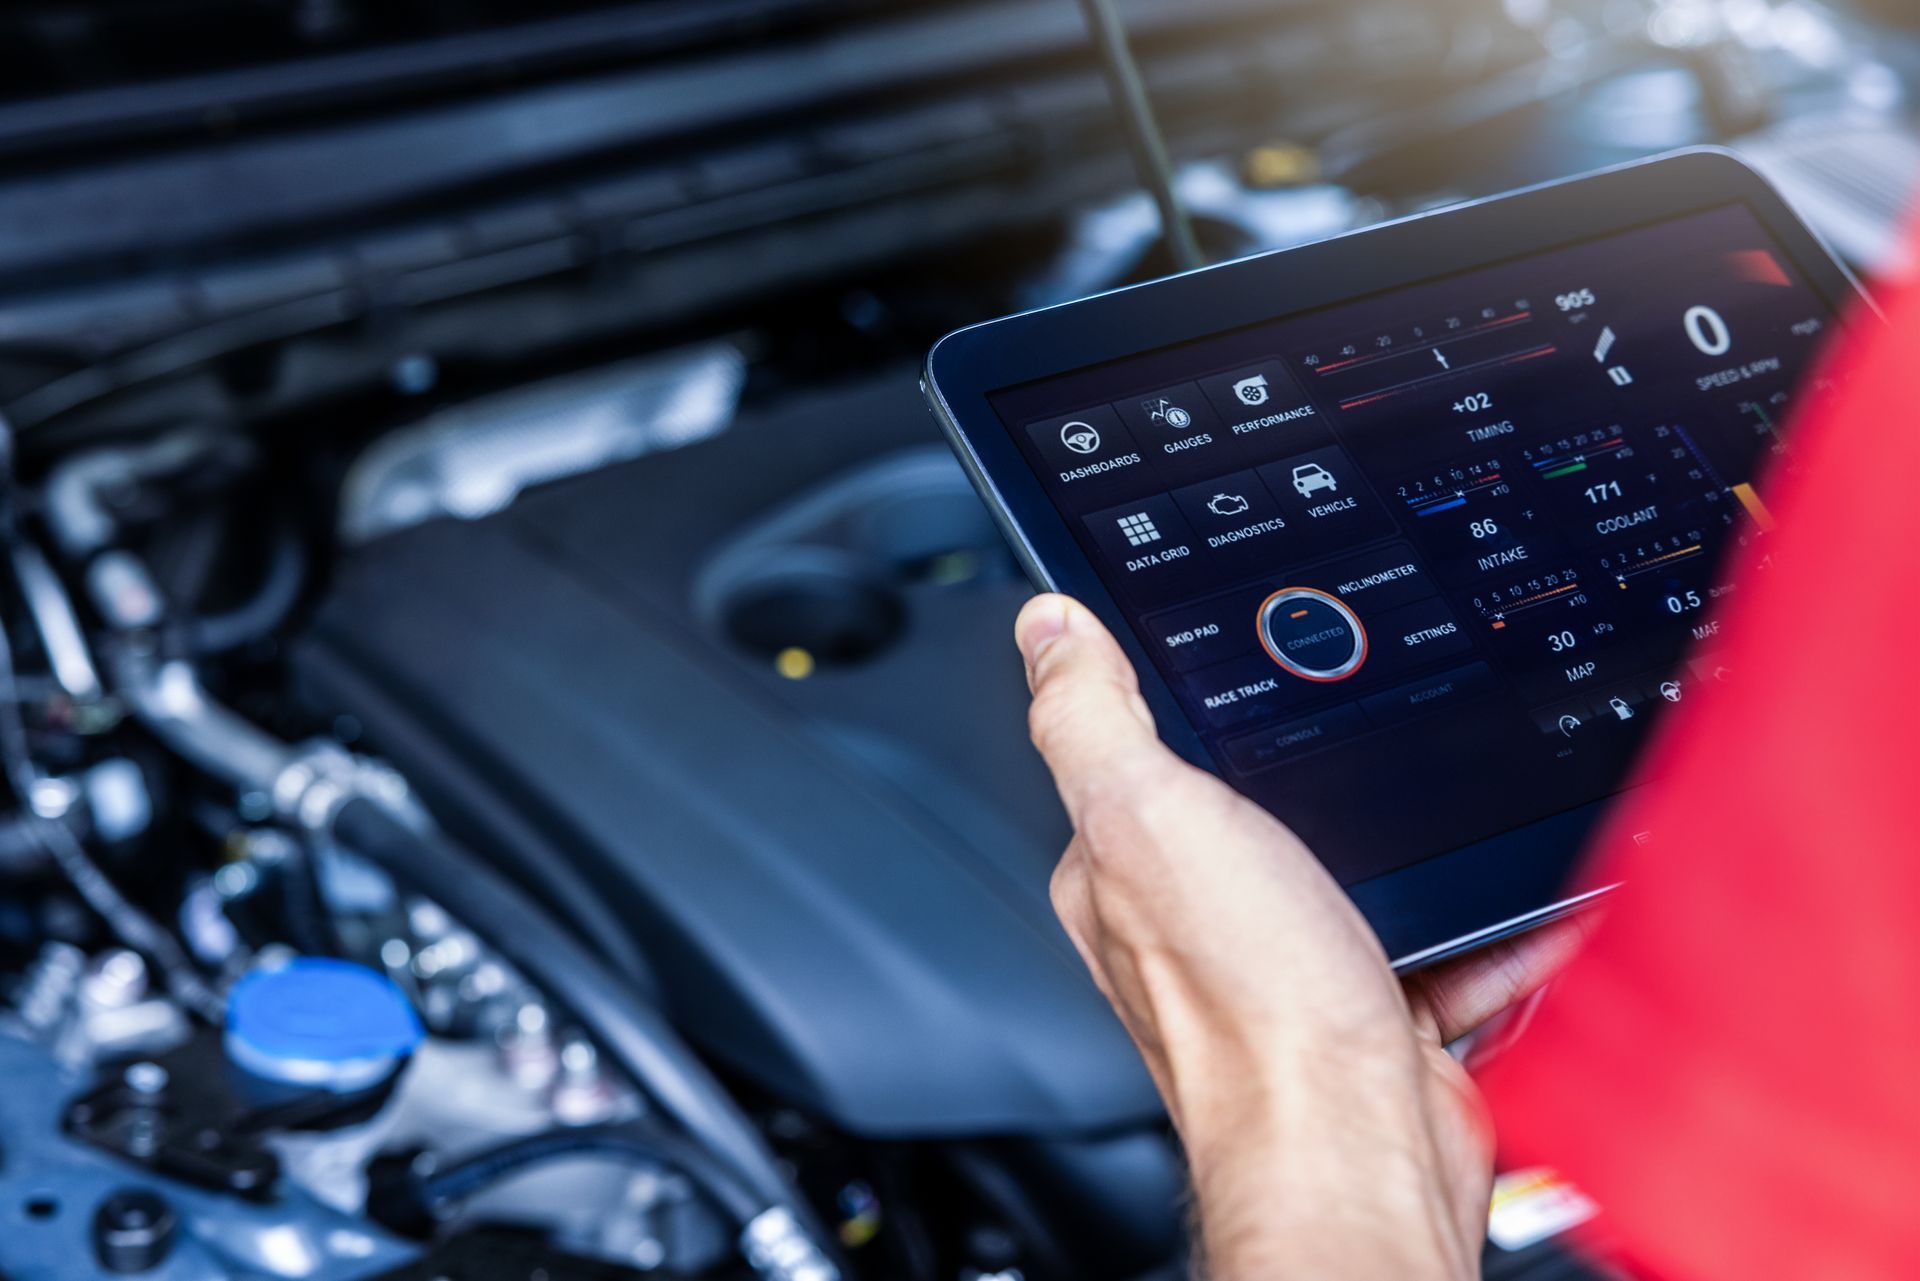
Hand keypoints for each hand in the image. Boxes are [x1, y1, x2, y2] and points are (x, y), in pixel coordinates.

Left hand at [1015, 593, 1591, 1280]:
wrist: (1357, 1146)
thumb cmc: (1245, 1006)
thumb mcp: (1144, 812)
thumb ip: (1090, 714)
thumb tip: (1047, 626)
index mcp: (1120, 869)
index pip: (1128, 761)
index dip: (1174, 708)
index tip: (1235, 663)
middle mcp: (1193, 921)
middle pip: (1252, 810)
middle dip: (1319, 773)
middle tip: (1369, 732)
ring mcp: (1285, 967)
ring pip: (1353, 871)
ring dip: (1410, 845)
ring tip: (1448, 809)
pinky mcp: (1374, 1009)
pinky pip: (1438, 940)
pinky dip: (1481, 920)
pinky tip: (1507, 895)